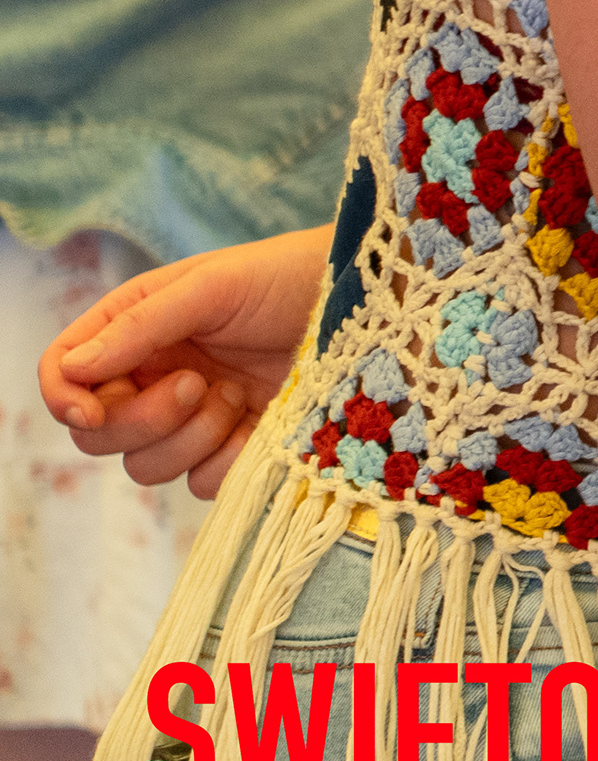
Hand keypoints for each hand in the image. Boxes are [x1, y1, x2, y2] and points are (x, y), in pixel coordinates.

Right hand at [39, 227, 329, 497]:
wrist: (371, 305)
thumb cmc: (290, 278)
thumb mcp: (213, 286)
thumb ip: (141, 325)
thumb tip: (73, 369)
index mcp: (135, 330)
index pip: (66, 374)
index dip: (63, 399)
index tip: (89, 411)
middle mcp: (154, 376)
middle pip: (98, 434)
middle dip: (140, 420)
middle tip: (195, 383)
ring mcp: (194, 416)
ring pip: (145, 466)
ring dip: (188, 437)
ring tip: (234, 393)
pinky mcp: (236, 446)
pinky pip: (201, 483)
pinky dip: (226, 460)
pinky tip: (259, 421)